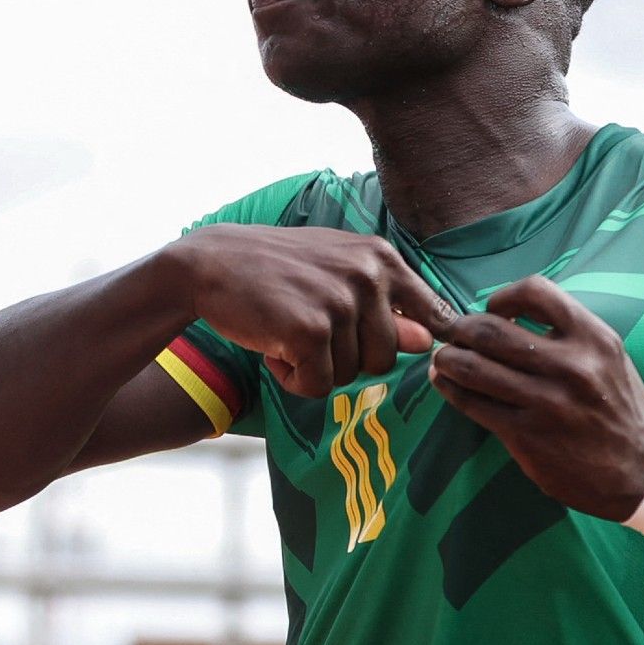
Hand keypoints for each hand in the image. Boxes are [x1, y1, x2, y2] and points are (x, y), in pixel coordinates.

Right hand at [171, 224, 454, 396]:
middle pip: (387, 359)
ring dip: (315, 368)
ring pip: (350, 375)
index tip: (418, 351)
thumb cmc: (278, 270)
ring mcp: (340, 302)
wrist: (209, 263)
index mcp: (382, 258)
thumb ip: (385, 306)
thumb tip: (429, 343)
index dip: (425, 342)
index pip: (433, 314)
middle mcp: (368, 276)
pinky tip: (272, 348)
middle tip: (311, 333)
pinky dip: (292, 380)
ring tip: (287, 332)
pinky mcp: (310, 331)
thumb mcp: (337, 273)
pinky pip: (318, 386)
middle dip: (349, 360)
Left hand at [428, 276, 643, 520]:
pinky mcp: (527, 436)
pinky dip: (452, 390)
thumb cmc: (619, 408)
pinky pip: (474, 405)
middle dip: (462, 329)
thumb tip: (508, 317)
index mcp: (594, 338)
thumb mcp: (609, 359)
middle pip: (492, 330)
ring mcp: (547, 402)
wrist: (640, 470)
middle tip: (455, 335)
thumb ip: (569, 334)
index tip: (495, 310)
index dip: (503, 297)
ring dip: (448, 359)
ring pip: (474, 367)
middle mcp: (572, 366)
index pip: (536, 291)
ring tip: (444, 359)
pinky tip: (447, 384)